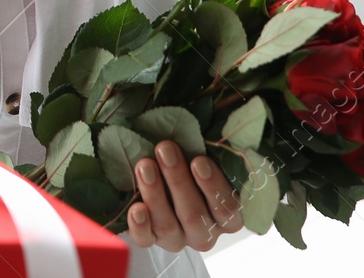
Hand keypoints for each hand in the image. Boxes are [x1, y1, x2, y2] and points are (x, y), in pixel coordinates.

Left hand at [126, 141, 243, 252]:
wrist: (162, 175)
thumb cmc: (191, 161)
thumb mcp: (206, 154)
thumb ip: (211, 149)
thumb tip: (212, 123)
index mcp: (227, 216)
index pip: (227, 209)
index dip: (213, 186)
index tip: (199, 160)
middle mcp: (205, 231)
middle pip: (194, 215)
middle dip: (178, 180)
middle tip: (165, 149)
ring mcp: (178, 238)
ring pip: (168, 226)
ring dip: (155, 194)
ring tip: (144, 165)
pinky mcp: (153, 240)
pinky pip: (146, 240)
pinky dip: (140, 226)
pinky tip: (136, 208)